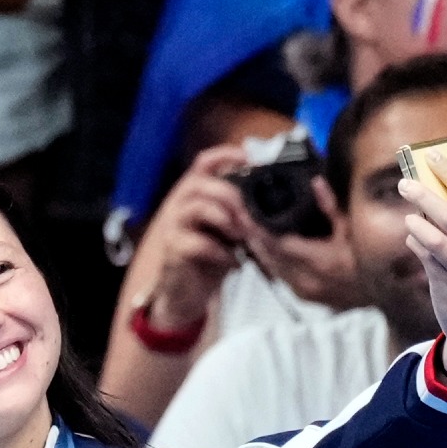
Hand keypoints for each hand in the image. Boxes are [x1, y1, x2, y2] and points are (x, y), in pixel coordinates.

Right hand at [140, 146, 253, 329]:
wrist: (189, 292)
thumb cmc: (212, 256)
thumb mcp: (230, 227)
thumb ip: (240, 209)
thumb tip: (273, 194)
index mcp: (194, 194)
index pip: (204, 162)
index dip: (226, 155)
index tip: (250, 160)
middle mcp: (179, 205)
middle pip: (203, 183)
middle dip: (232, 196)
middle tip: (250, 216)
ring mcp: (173, 227)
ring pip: (198, 208)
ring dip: (226, 220)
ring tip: (241, 237)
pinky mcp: (173, 250)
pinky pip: (198, 243)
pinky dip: (221, 252)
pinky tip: (234, 262)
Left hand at [244, 178, 363, 310]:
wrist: (382, 295)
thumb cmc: (369, 259)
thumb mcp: (353, 229)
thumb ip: (331, 207)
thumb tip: (316, 183)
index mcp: (321, 261)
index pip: (280, 244)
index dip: (260, 229)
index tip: (246, 213)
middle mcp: (308, 280)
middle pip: (269, 256)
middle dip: (252, 237)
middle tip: (239, 218)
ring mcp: (303, 291)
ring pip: (271, 268)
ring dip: (257, 249)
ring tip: (244, 229)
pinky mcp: (302, 297)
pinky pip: (279, 276)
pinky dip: (269, 261)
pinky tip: (261, 248)